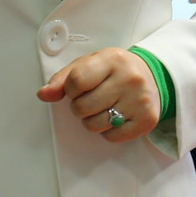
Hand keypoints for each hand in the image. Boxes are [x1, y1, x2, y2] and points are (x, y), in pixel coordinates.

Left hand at [37, 48, 159, 142]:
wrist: (152, 75)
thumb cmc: (115, 70)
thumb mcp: (89, 64)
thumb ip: (63, 78)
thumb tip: (43, 94)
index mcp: (112, 59)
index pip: (76, 81)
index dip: (70, 89)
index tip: (78, 88)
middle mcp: (129, 79)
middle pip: (82, 107)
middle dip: (80, 106)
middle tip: (93, 98)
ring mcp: (140, 100)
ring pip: (94, 125)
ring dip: (93, 120)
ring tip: (104, 107)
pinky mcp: (147, 120)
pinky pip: (112, 137)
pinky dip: (108, 131)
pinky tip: (116, 116)